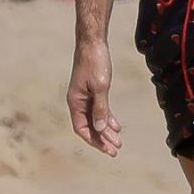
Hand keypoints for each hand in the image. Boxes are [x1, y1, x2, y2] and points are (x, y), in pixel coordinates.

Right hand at [67, 40, 121, 156]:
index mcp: (75, 102)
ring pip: (95, 118)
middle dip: (102, 139)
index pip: (82, 129)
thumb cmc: (95, 62)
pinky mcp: (92, 90)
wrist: (93, 42)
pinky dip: (108, 117)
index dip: (94, 140)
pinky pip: (100, 109)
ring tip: (118, 141)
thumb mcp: (100, 86)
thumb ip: (101, 108)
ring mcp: (85, 96)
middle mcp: (78, 102)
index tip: (107, 149)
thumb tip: (101, 129)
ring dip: (106, 130)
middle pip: (89, 126)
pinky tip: (116, 126)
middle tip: (115, 150)